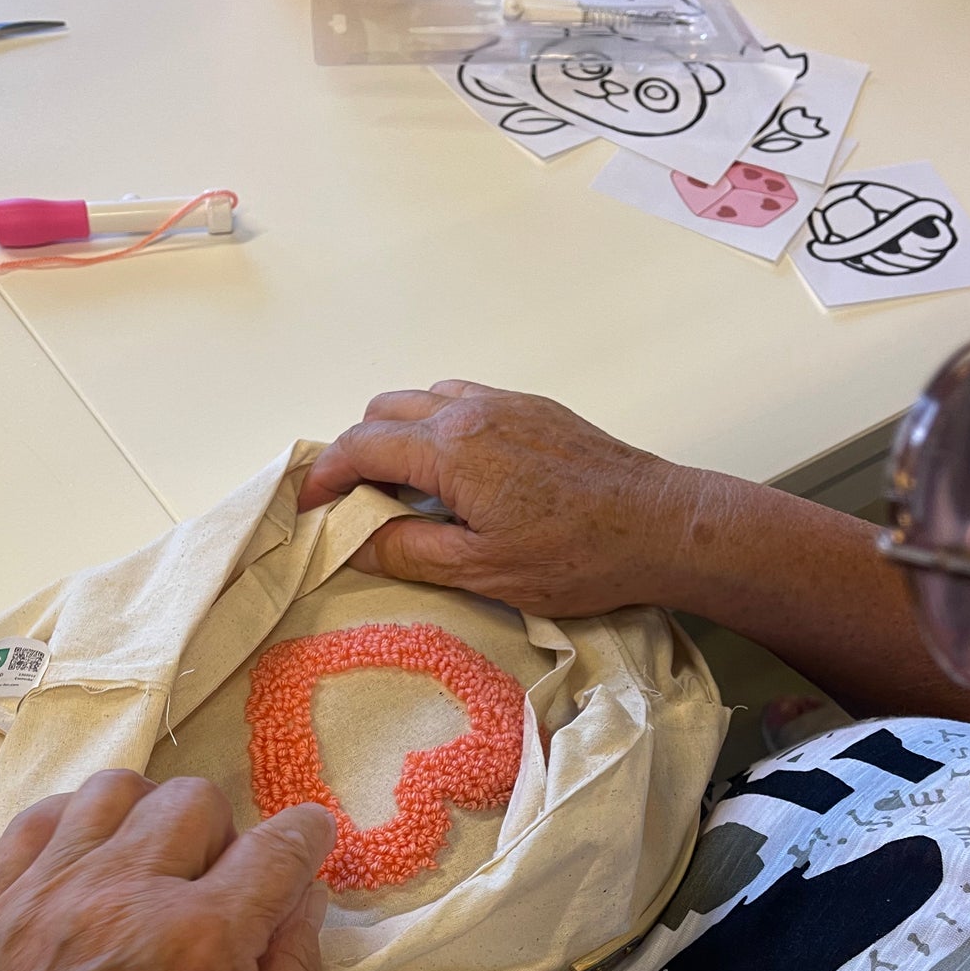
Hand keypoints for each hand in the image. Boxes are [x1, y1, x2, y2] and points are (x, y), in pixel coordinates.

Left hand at [0, 773, 334, 970]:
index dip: (306, 837)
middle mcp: (121, 899)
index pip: (275, 848)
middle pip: (194, 802)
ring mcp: (47, 900)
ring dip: (150, 820)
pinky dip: (73, 828)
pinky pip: (37, 824)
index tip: (312, 838)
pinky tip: (89, 870)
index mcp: (201, 942)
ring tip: (152, 872)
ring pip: (114, 792)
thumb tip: (305, 895)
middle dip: (226, 836)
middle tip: (221, 889)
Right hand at [298, 381, 703, 617]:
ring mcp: (506, 403)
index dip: (324, 477)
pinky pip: (464, 401)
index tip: (308, 507)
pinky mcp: (535, 410)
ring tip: (399, 487)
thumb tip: (355, 544)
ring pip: (424, 399)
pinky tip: (454, 474)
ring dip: (396, 434)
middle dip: (354, 451)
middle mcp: (472, 411)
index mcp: (451, 449)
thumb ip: (409, 552)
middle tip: (350, 500)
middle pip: (384, 411)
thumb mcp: (482, 571)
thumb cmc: (578, 555)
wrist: (660, 525)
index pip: (360, 446)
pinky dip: (437, 427)